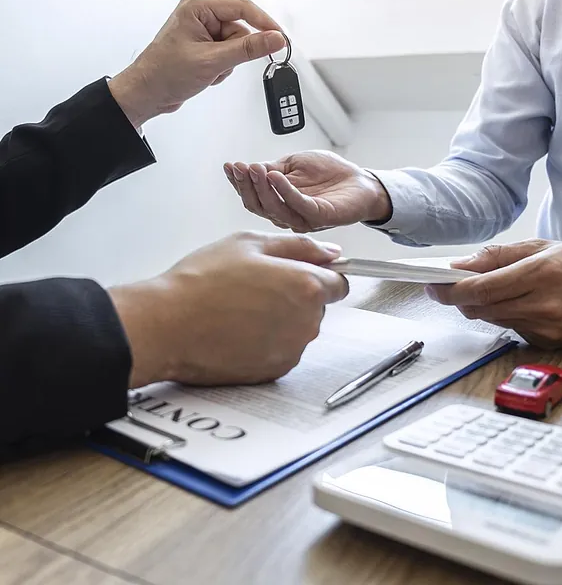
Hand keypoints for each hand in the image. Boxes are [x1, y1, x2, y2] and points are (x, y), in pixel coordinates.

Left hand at [108, 0, 284, 126]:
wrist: (147, 94)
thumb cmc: (165, 73)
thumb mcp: (212, 61)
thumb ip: (247, 49)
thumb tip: (274, 39)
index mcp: (198, 7)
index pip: (242, 8)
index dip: (264, 24)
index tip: (280, 38)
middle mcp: (200, 16)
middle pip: (240, 30)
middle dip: (235, 53)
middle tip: (220, 64)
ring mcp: (202, 32)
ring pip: (235, 46)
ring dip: (227, 64)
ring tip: (208, 71)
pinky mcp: (204, 48)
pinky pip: (227, 56)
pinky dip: (221, 68)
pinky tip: (206, 74)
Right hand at [109, 232, 348, 386]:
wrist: (167, 326)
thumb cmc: (202, 282)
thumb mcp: (250, 243)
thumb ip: (299, 246)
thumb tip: (331, 253)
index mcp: (306, 286)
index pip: (340, 284)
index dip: (320, 275)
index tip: (300, 274)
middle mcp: (306, 322)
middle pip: (317, 307)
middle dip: (296, 296)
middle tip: (257, 287)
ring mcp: (291, 350)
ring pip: (298, 329)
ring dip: (281, 319)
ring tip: (241, 309)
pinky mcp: (273, 371)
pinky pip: (282, 350)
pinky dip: (267, 341)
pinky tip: (238, 330)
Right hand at [224, 150, 391, 231]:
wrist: (360, 182)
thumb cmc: (330, 174)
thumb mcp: (295, 164)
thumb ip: (273, 167)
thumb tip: (249, 167)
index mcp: (280, 202)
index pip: (253, 196)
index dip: (239, 182)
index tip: (230, 166)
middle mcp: (288, 214)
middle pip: (258, 206)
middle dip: (246, 185)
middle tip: (241, 167)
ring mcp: (302, 218)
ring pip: (274, 208)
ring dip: (262, 188)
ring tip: (256, 169)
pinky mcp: (319, 217)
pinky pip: (298, 205)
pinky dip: (284, 191)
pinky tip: (276, 177)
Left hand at [425, 239, 561, 348]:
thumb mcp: (543, 247)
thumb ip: (499, 255)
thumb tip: (462, 264)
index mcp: (540, 274)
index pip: (481, 288)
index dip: (450, 290)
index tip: (432, 286)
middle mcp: (542, 305)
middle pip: (481, 307)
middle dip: (458, 298)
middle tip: (447, 287)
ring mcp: (546, 328)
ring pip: (492, 319)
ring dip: (480, 306)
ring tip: (484, 291)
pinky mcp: (547, 342)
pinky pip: (510, 329)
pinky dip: (503, 316)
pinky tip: (516, 304)